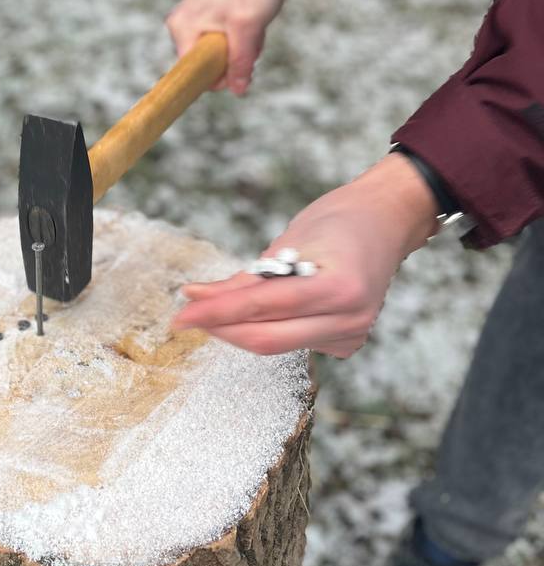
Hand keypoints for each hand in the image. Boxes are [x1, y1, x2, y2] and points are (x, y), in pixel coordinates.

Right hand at [166, 0, 284, 94]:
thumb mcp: (248, 26)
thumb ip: (240, 60)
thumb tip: (236, 90)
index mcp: (182, 29)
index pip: (193, 74)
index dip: (218, 77)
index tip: (240, 67)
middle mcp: (181, 27)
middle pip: (207, 65)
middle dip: (234, 58)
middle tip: (250, 37)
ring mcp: (194, 22)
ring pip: (220, 54)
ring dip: (241, 47)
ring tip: (252, 24)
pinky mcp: (207, 18)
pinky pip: (225, 41)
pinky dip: (241, 37)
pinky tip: (250, 21)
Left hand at [172, 155, 439, 357]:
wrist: (385, 221)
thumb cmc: (336, 221)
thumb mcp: (284, 243)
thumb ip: (242, 280)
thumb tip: (195, 297)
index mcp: (337, 288)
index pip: (261, 308)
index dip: (215, 313)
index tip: (181, 316)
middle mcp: (349, 318)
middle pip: (265, 339)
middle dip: (221, 328)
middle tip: (186, 317)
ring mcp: (352, 335)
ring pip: (277, 344)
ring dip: (242, 328)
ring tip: (219, 306)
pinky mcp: (348, 343)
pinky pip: (295, 343)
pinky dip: (272, 327)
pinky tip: (273, 309)